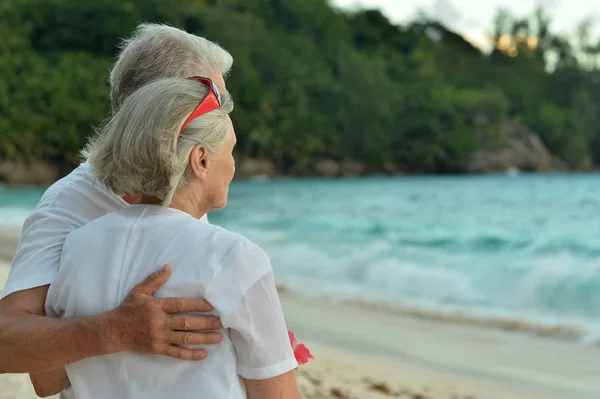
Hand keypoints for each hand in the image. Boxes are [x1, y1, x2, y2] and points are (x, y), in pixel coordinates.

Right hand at [100, 265, 222, 359]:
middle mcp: (160, 322)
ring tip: (218, 337)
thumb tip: (168, 267)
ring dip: (203, 338)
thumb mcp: (139, 291)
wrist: (112, 331)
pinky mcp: (157, 349)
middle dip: (206, 323)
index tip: (212, 305)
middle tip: (221, 322)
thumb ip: (155, 280)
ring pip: (185, 338)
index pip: (181, 305)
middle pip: (187, 322)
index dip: (198, 305)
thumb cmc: (127, 309)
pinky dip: (190, 354)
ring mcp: (159, 337)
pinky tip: (203, 354)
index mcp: (157, 306)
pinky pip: (176, 353)